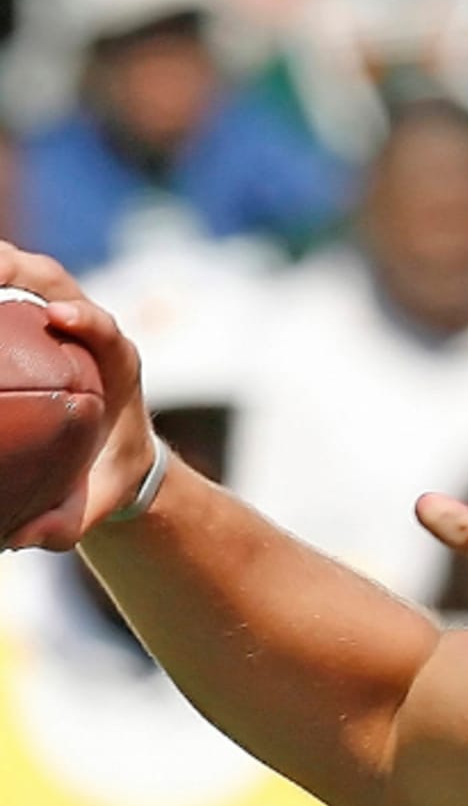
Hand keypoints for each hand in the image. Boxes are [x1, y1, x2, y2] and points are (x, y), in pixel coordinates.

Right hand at [0, 245, 157, 549]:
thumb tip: (19, 537)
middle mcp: (89, 333)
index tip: (59, 317)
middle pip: (57, 284)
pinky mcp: (31, 322)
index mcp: (118, 366)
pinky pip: (3, 294)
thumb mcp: (89, 506)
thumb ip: (61, 522)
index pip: (106, 331)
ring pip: (25, 277)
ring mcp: (58, 322)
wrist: (112, 461)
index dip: (86, 319)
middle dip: (22, 267)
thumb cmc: (104, 481)